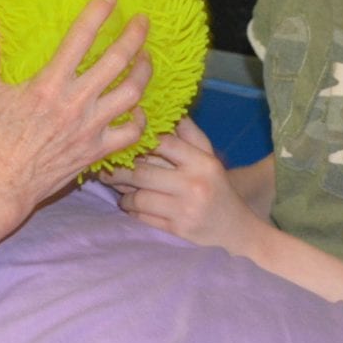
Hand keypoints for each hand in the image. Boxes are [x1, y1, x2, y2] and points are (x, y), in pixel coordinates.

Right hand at [0, 0, 152, 223]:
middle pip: (116, 61)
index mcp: (48, 84)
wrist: (0, 184)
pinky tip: (138, 108)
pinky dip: (140, 119)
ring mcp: (90, 128)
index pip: (81, 38)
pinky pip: (131, 133)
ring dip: (143, 72)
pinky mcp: (97, 151)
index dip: (99, 12)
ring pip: (131, 94)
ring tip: (146, 59)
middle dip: (134, 36)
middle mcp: (75, 103)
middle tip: (143, 22)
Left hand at [100, 116, 265, 254]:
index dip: (139, 140)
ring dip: (123, 194)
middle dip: (118, 170)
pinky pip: (141, 218)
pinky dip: (131, 211)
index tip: (124, 140)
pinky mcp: (176, 232)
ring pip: (138, 197)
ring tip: (119, 188)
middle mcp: (194, 185)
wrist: (236, 232)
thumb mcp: (209, 158)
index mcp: (203, 162)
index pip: (162, 143)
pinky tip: (131, 206)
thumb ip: (188, 134)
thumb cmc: (217, 189)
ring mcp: (185, 211)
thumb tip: (164, 110)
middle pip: (142, 172)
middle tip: (106, 166)